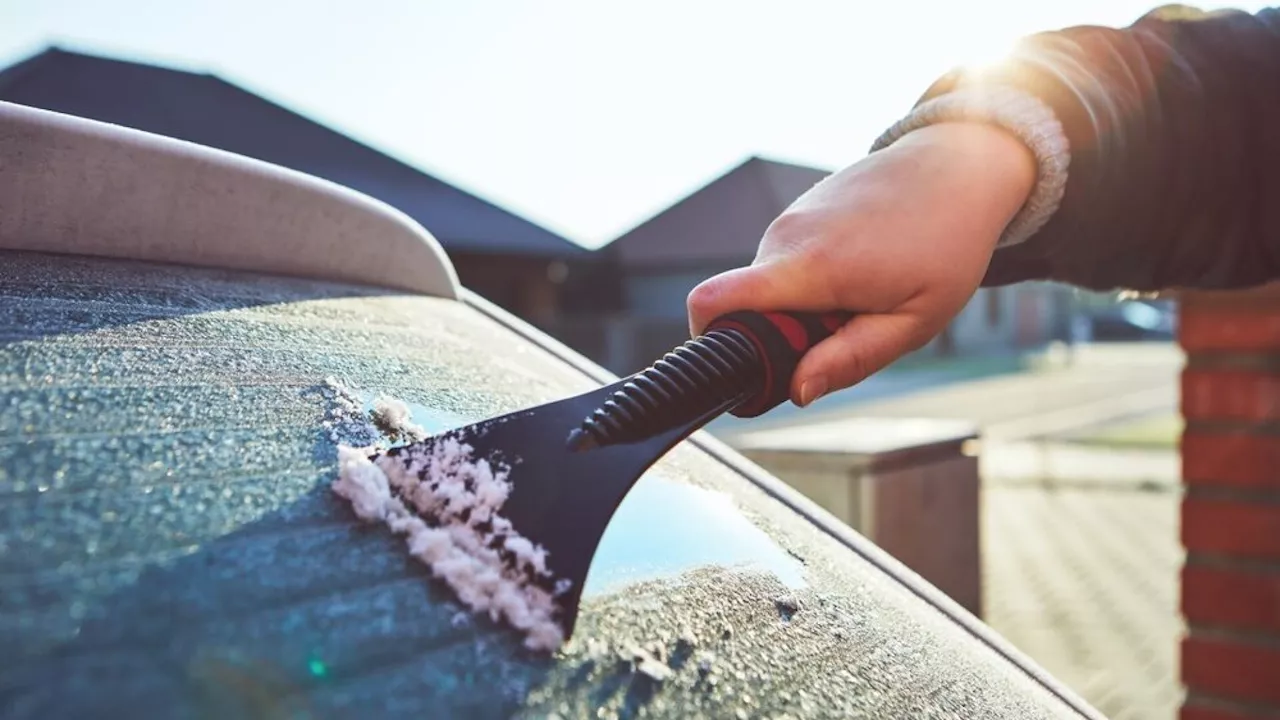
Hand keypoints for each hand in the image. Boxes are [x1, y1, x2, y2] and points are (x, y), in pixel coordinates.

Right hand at [686, 122, 1036, 406]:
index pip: (713, 301)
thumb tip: (796, 391)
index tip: (752, 366)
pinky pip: (786, 265)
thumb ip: (850, 359)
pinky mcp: (797, 212)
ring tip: (865, 291)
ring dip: (806, 307)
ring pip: (771, 289)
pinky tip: (862, 266)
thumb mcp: (913, 321)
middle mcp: (785, 237)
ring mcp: (788, 219)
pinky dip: (813, 281)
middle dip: (785, 334)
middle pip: (748, 309)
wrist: (959, 165)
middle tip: (849, 327)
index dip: (709, 343)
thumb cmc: (946, 244)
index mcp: (809, 267)